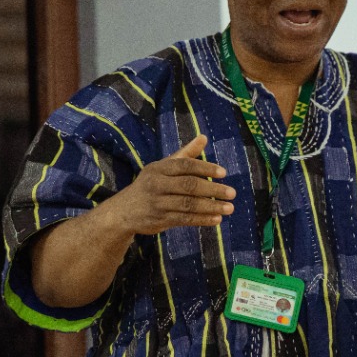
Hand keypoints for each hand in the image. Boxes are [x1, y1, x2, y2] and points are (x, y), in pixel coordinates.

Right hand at [107, 135, 234, 235]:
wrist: (123, 211)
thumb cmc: (150, 185)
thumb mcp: (163, 167)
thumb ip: (185, 154)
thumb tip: (204, 137)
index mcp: (159, 168)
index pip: (185, 165)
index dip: (205, 168)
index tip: (223, 173)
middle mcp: (157, 184)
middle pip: (188, 186)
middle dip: (212, 189)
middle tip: (232, 192)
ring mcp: (158, 203)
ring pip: (188, 205)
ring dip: (211, 207)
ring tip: (229, 208)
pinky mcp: (160, 220)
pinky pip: (185, 219)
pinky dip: (202, 219)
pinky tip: (217, 219)